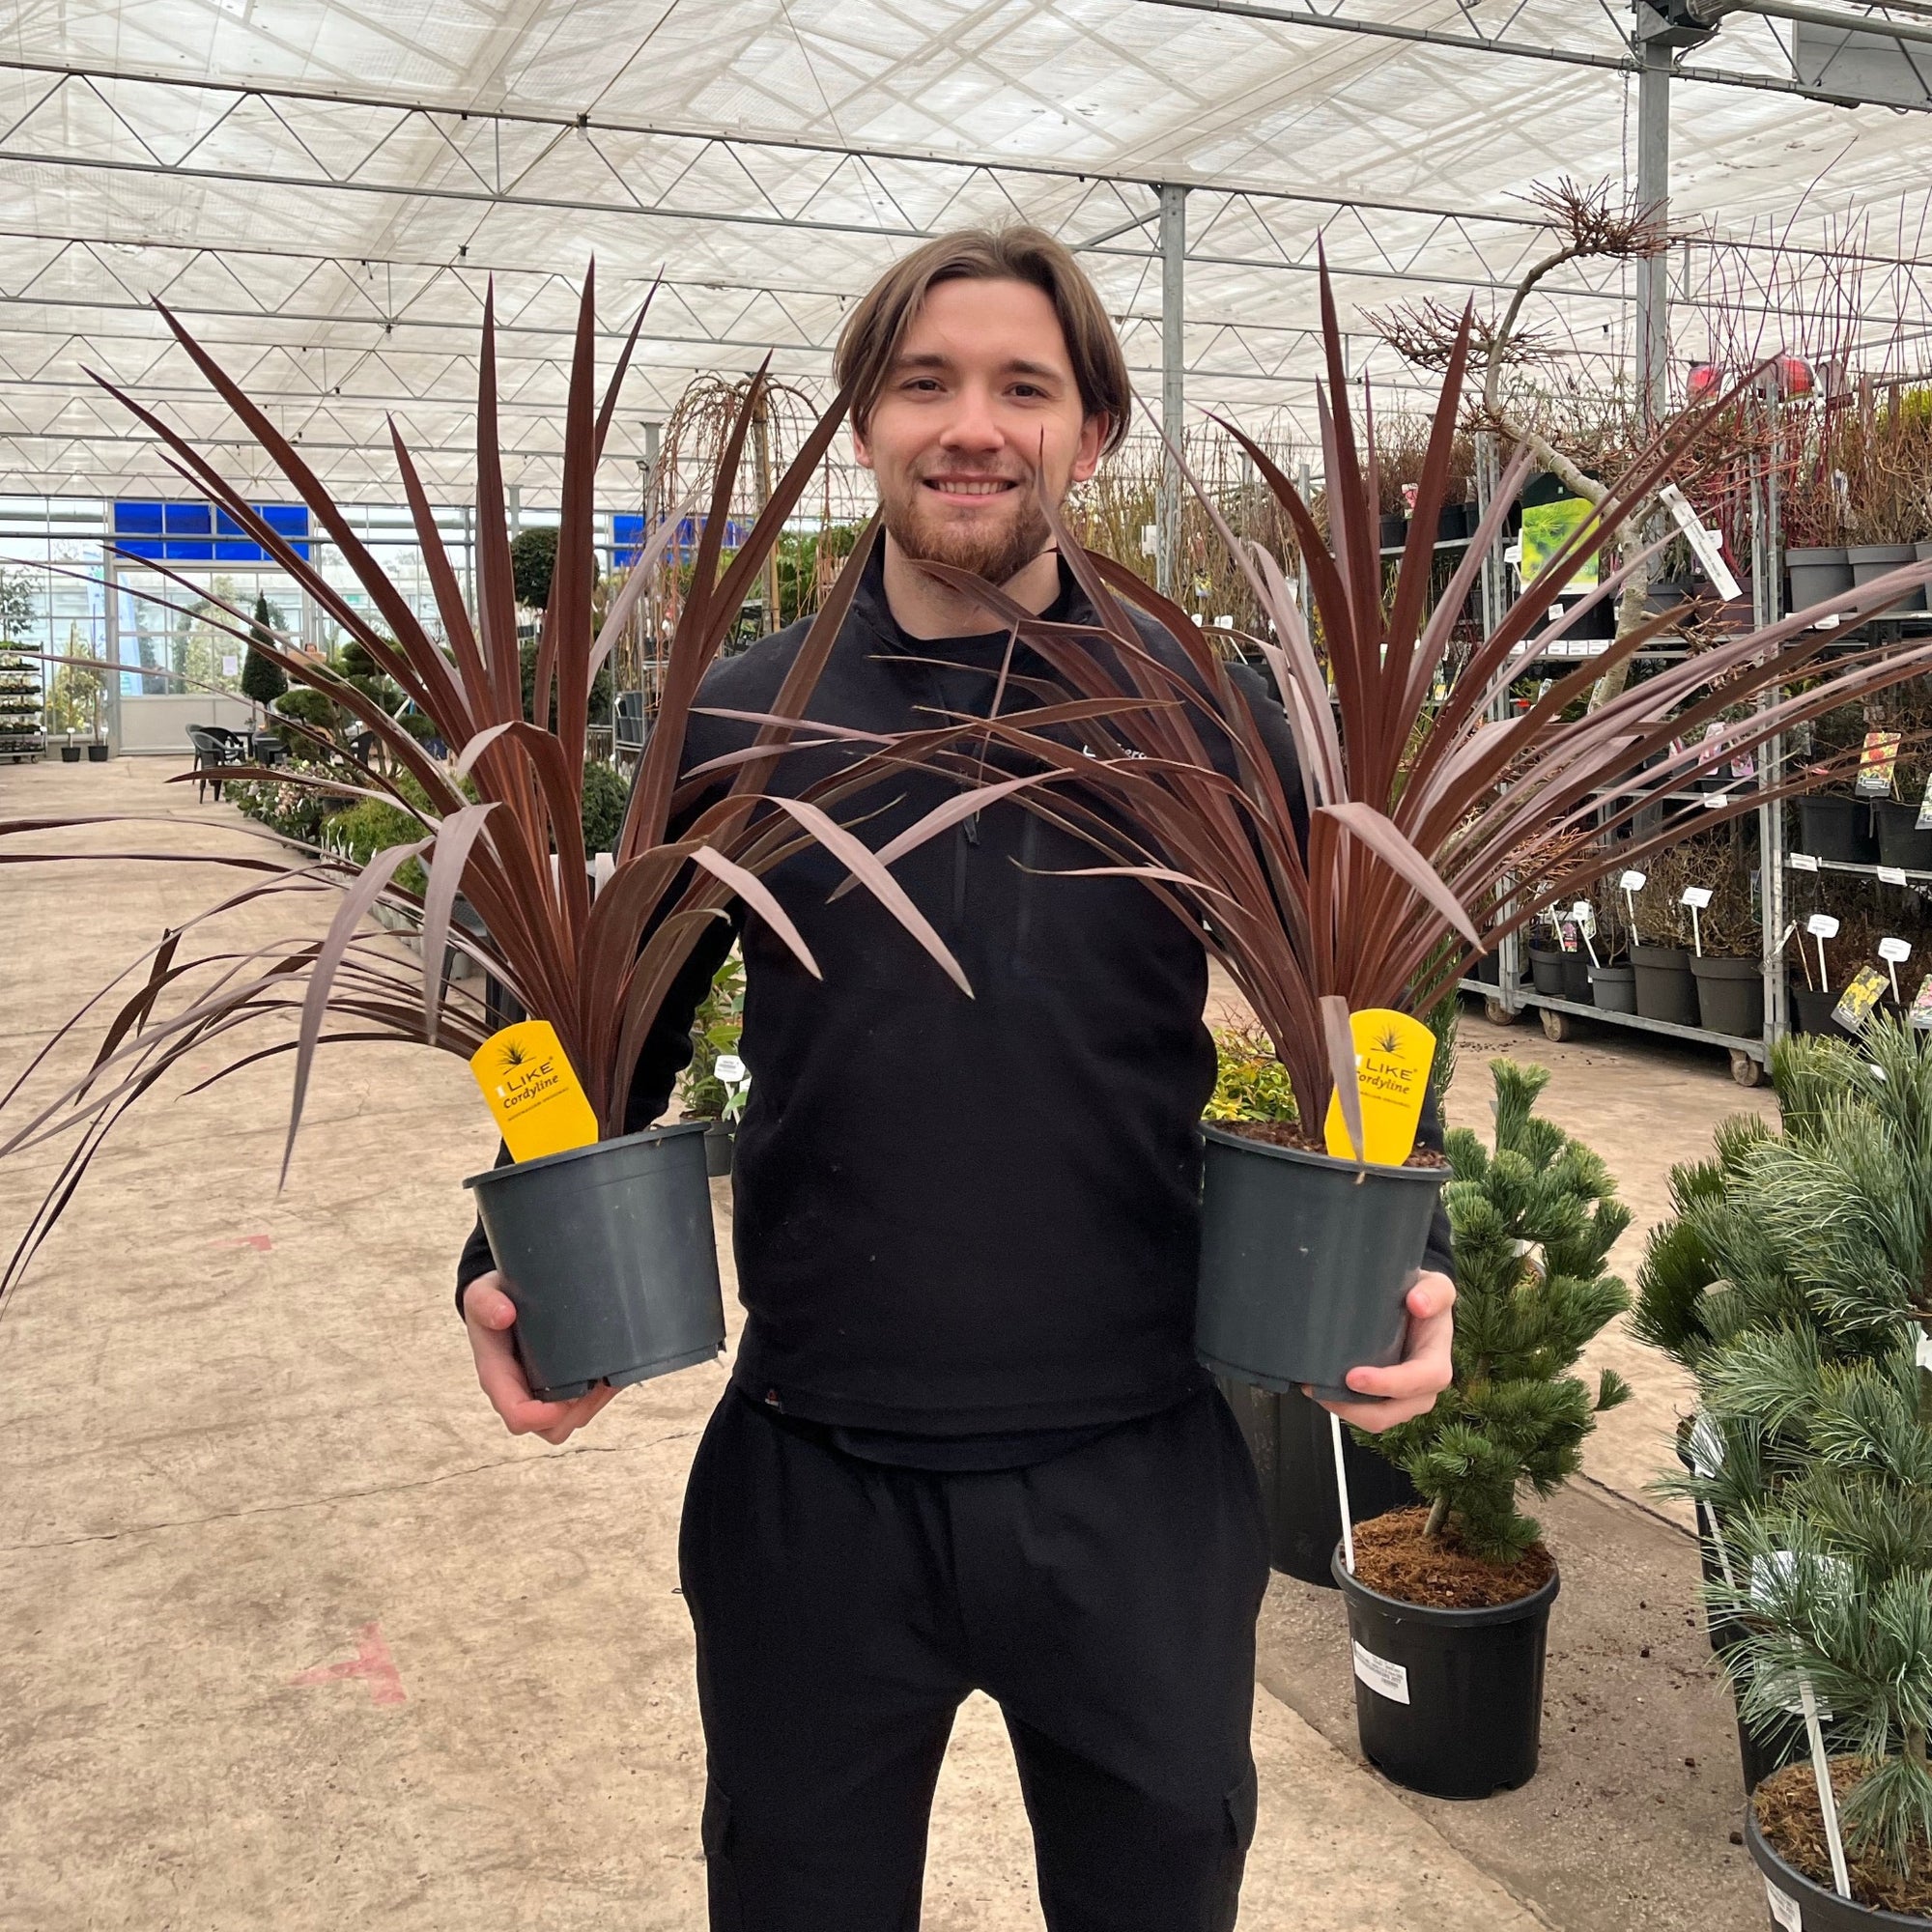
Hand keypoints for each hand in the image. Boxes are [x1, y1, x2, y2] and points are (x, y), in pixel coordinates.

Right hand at [463, 1271, 619, 1444]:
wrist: (504, 1296)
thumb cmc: (491, 1301)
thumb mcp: (480, 1294)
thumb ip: (484, 1302)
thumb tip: (504, 1314)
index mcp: (499, 1377)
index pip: (517, 1415)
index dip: (541, 1417)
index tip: (565, 1400)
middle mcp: (521, 1390)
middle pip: (551, 1427)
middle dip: (576, 1412)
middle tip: (596, 1383)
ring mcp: (542, 1390)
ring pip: (571, 1420)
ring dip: (593, 1404)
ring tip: (607, 1376)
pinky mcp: (561, 1382)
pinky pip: (584, 1404)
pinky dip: (601, 1394)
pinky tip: (612, 1373)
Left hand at [1308, 1270, 1455, 1433]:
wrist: (1415, 1306)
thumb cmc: (1425, 1299)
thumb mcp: (1437, 1288)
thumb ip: (1435, 1292)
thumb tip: (1418, 1303)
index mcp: (1436, 1365)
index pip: (1418, 1382)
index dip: (1387, 1384)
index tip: (1353, 1377)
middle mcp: (1422, 1390)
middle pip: (1390, 1413)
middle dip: (1354, 1408)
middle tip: (1319, 1387)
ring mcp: (1402, 1399)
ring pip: (1373, 1419)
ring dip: (1342, 1409)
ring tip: (1314, 1387)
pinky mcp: (1383, 1399)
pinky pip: (1362, 1412)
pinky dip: (1340, 1405)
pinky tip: (1319, 1387)